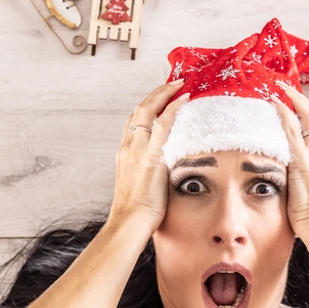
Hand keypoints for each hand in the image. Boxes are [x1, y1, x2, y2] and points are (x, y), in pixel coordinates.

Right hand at [108, 80, 188, 234]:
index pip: (134, 122)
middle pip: (139, 110)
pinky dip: (172, 107)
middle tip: (172, 83)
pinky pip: (162, 124)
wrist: (128, 224)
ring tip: (179, 84)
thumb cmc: (136, 214)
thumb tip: (163, 174)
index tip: (160, 98)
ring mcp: (137, 150)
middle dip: (156, 93)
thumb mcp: (140, 187)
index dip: (148, 107)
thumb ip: (149, 175)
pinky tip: (183, 98)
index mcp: (125, 154)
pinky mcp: (150, 157)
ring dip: (164, 93)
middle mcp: (128, 147)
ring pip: (148, 111)